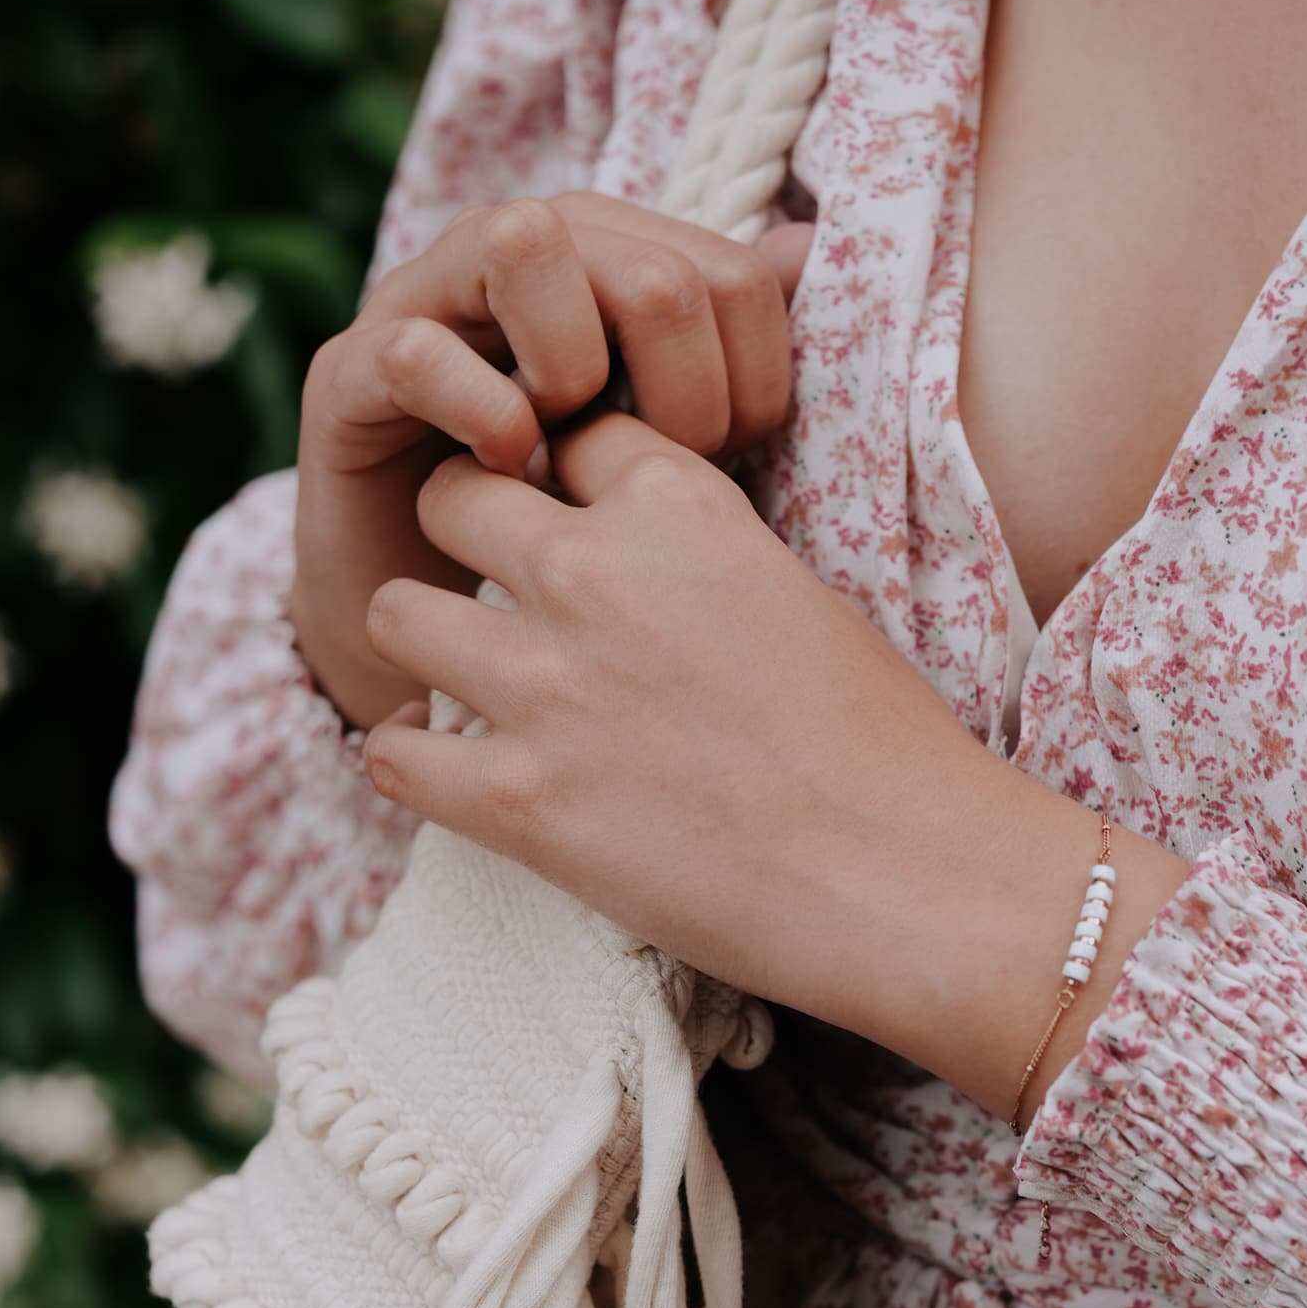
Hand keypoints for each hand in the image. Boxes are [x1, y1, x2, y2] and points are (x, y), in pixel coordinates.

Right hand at [290, 193, 815, 731]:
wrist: (429, 578)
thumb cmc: (567, 498)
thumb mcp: (670, 425)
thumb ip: (733, 335)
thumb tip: (807, 244)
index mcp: (613, 243)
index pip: (733, 276)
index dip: (753, 384)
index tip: (720, 458)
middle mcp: (521, 238)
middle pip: (655, 272)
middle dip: (683, 401)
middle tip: (651, 473)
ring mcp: (425, 289)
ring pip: (530, 244)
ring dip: (575, 371)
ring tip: (568, 449)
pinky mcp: (348, 366)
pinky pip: (421, 350)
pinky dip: (484, 416)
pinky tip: (505, 468)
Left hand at [356, 410, 1191, 1119]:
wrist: (913, 875)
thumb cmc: (884, 738)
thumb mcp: (797, 591)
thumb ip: (697, 553)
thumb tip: (647, 559)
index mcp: (680, 507)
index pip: (569, 433)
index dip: (564, 469)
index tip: (567, 507)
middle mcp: (597, 574)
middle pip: (450, 495)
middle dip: (460, 526)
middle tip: (484, 575)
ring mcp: (548, 687)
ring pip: (393, 612)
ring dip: (420, 639)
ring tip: (455, 674)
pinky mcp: (519, 803)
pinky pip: (393, 754)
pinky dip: (409, 758)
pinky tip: (443, 766)